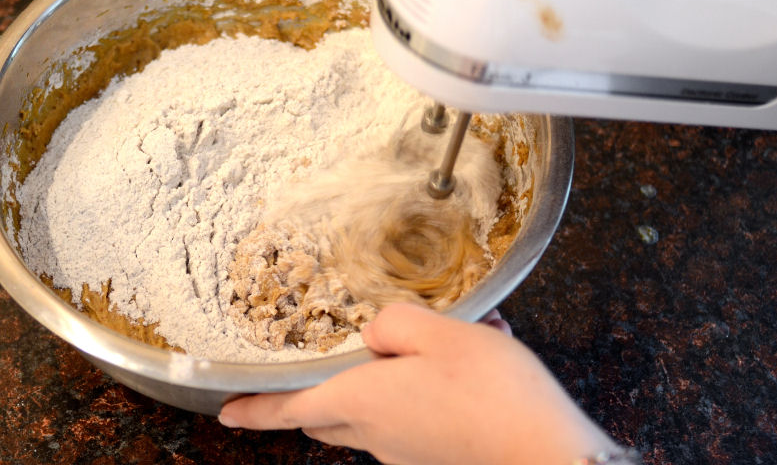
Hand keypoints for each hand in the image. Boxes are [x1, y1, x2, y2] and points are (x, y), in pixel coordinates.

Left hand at [219, 304, 616, 464]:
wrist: (548, 454)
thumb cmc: (493, 395)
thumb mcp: (441, 333)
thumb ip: (394, 324)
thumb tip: (375, 334)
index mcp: (364, 401)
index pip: (290, 409)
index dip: (255, 410)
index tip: (227, 411)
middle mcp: (376, 434)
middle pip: (328, 415)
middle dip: (317, 393)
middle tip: (328, 364)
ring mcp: (405, 451)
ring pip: (371, 415)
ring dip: (382, 383)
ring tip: (433, 345)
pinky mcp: (433, 456)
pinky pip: (408, 421)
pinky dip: (417, 394)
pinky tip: (462, 366)